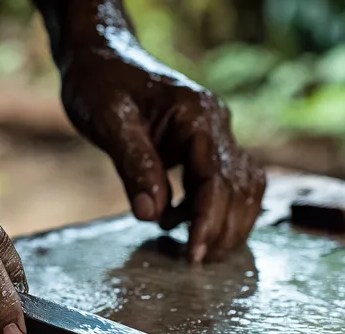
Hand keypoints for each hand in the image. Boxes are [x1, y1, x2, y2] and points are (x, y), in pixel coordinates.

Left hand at [58, 35, 265, 262]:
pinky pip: (225, 182)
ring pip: (243, 187)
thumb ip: (134, 165)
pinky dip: (211, 208)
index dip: (208, 221)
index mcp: (198, 115)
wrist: (102, 61)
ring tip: (193, 249)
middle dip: (223, 229)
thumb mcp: (110, 121)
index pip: (216, 178)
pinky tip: (176, 221)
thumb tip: (151, 215)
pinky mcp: (203, 146)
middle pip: (239, 187)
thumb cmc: (102, 86)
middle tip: (195, 261)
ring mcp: (214, 135)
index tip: (194, 255)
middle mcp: (216, 124)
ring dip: (226, 222)